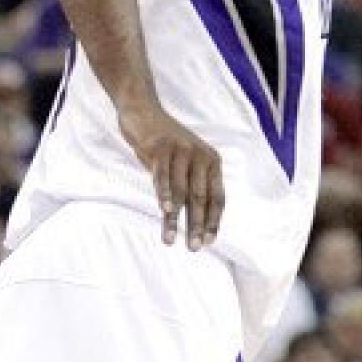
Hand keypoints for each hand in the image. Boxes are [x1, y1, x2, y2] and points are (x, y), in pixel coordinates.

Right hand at [119, 104, 224, 249]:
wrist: (145, 114)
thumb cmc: (165, 145)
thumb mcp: (184, 163)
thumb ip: (191, 186)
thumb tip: (197, 219)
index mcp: (212, 161)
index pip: (217, 196)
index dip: (214, 220)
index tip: (210, 241)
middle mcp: (201, 156)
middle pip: (201, 197)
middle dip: (198, 224)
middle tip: (195, 248)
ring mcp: (181, 151)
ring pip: (180, 191)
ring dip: (176, 218)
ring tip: (171, 240)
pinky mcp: (161, 149)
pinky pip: (163, 176)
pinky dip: (164, 193)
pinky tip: (164, 210)